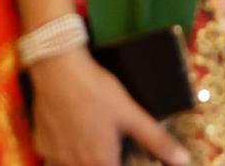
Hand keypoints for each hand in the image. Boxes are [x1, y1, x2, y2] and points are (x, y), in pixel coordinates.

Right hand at [29, 48, 188, 165]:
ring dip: (86, 156)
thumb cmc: (97, 91)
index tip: (123, 151)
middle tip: (112, 140)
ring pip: (73, 165)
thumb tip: (183, 160)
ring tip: (93, 133)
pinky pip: (56, 156)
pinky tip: (74, 127)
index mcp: (100, 161)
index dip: (122, 161)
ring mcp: (54, 156)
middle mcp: (75, 165)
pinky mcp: (41, 145)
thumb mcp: (131, 113)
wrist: (58, 70)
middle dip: (106, 158)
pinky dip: (67, 148)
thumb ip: (157, 140)